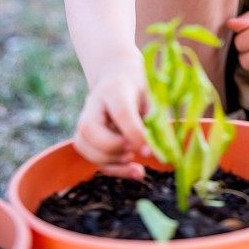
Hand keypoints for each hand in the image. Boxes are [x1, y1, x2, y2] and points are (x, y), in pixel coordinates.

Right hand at [73, 52, 150, 179]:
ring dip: (112, 162)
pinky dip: (113, 169)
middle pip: (91, 130)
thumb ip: (155, 119)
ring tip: (134, 159)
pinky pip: (92, 159)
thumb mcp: (151, 95)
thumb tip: (164, 150)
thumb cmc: (140, 87)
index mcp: (114, 89)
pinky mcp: (85, 138)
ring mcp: (85, 121)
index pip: (121, 112)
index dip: (134, 133)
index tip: (149, 152)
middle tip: (134, 150)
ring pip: (87, 148)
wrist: (119, 78)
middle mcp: (93, 104)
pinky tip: (133, 169)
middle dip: (114, 148)